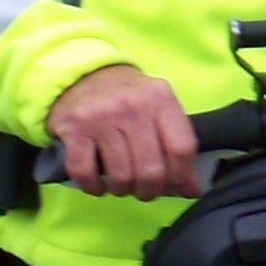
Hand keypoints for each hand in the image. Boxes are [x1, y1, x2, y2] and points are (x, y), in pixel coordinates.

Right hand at [46, 63, 198, 200]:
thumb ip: (176, 146)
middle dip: (149, 190)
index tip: (173, 184)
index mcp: (161, 98)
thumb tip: (191, 189)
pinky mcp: (74, 128)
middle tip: (144, 190)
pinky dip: (93, 186)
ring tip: (121, 184)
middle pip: (152, 169)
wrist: (84, 76)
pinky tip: (98, 184)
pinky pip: (86, 172)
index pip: (182, 148)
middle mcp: (133, 105)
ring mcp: (101, 116)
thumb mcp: (158, 110)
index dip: (180, 176)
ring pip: (121, 176)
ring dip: (122, 189)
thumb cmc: (127, 99)